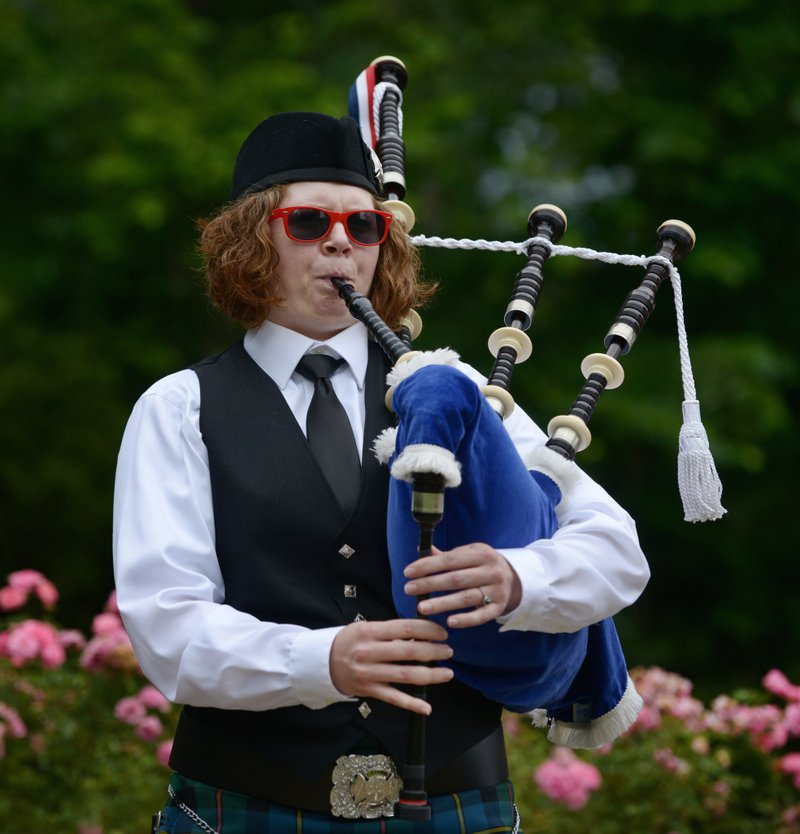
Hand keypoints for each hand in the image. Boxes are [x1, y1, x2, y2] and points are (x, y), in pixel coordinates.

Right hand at [330, 618, 453, 714]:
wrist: (322, 662)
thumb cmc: (349, 641)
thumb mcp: (366, 628)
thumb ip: (391, 632)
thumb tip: (420, 635)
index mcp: (370, 632)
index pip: (405, 628)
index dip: (428, 629)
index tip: (442, 633)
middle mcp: (370, 652)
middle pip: (409, 652)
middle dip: (434, 651)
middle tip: (448, 652)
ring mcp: (369, 673)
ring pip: (406, 675)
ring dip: (431, 675)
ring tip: (447, 673)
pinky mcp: (369, 691)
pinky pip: (394, 698)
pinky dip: (411, 703)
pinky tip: (427, 706)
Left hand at [402, 543, 521, 628]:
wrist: (514, 578)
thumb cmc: (483, 565)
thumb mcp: (470, 554)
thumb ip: (447, 555)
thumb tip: (422, 548)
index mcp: (481, 554)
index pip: (450, 560)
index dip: (428, 565)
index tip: (408, 572)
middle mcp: (491, 571)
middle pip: (456, 579)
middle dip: (430, 584)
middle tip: (408, 589)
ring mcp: (496, 590)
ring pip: (466, 598)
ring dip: (442, 603)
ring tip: (422, 607)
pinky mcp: (499, 608)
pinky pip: (481, 616)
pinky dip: (466, 620)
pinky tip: (449, 622)